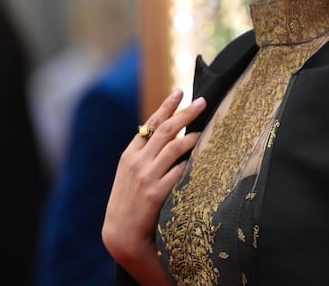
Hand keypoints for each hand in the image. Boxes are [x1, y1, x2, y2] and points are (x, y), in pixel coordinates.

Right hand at [103, 89, 206, 281]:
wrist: (121, 236)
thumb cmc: (129, 205)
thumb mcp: (130, 176)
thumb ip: (144, 157)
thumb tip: (166, 137)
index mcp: (130, 155)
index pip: (150, 124)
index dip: (166, 107)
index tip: (180, 92)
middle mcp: (137, 162)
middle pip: (165, 130)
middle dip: (185, 113)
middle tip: (203, 101)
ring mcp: (145, 177)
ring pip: (173, 148)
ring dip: (192, 137)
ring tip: (207, 130)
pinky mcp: (154, 194)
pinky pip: (177, 173)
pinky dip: (190, 164)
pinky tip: (201, 159)